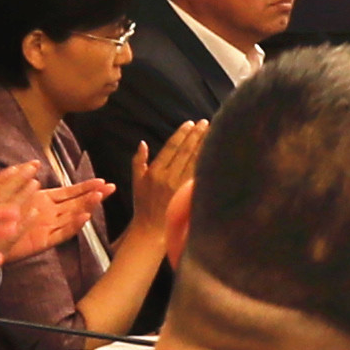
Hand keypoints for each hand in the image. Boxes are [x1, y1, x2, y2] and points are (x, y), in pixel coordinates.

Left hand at [0, 168, 113, 259]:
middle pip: (77, 203)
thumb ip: (19, 177)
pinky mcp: (42, 242)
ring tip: (99, 197)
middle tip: (111, 188)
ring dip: (87, 207)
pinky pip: (62, 234)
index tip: (101, 181)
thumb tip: (34, 163)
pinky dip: (73, 226)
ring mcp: (48, 228)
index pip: (70, 193)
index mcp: (43, 202)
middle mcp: (49, 215)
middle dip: (94, 195)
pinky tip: (84, 217)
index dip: (86, 187)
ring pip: (73, 216)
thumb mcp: (5, 192)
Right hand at [125, 121, 206, 247]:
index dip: (181, 135)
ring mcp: (181, 186)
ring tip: (212, 132)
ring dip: (204, 145)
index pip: (171, 148)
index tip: (190, 123)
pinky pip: (200, 174)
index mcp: (155, 172)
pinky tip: (214, 152)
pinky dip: (207, 162)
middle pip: (186, 152)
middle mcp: (169, 177)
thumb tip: (143, 143)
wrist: (152, 227)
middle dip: (196, 135)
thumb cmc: (143, 202)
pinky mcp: (189, 194)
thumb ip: (138, 161)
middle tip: (205, 122)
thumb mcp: (136, 180)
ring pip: (195, 161)